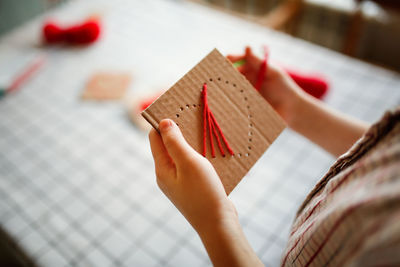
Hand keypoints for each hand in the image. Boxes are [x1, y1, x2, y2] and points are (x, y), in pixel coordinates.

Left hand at [149, 119, 262, 266]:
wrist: (218, 223)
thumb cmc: (203, 192)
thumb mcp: (188, 163)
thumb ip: (174, 142)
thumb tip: (163, 122)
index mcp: (162, 168)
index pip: (155, 138)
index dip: (162, 122)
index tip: (175, 107)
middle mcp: (167, 175)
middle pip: (168, 146)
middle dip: (178, 130)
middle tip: (192, 116)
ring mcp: (179, 182)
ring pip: (181, 155)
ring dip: (190, 143)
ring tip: (203, 131)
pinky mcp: (192, 187)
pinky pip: (191, 165)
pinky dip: (198, 155)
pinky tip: (210, 152)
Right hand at [228, 47, 368, 156]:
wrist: (292, 111)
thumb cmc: (285, 89)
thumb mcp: (273, 73)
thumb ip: (259, 62)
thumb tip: (247, 46)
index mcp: (249, 68)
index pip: (232, 61)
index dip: (224, 61)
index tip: (219, 64)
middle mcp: (243, 80)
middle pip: (226, 75)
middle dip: (218, 76)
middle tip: (212, 78)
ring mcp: (241, 94)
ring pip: (226, 90)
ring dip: (220, 91)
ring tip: (214, 93)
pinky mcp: (242, 107)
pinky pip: (232, 105)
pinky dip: (225, 105)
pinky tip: (220, 107)